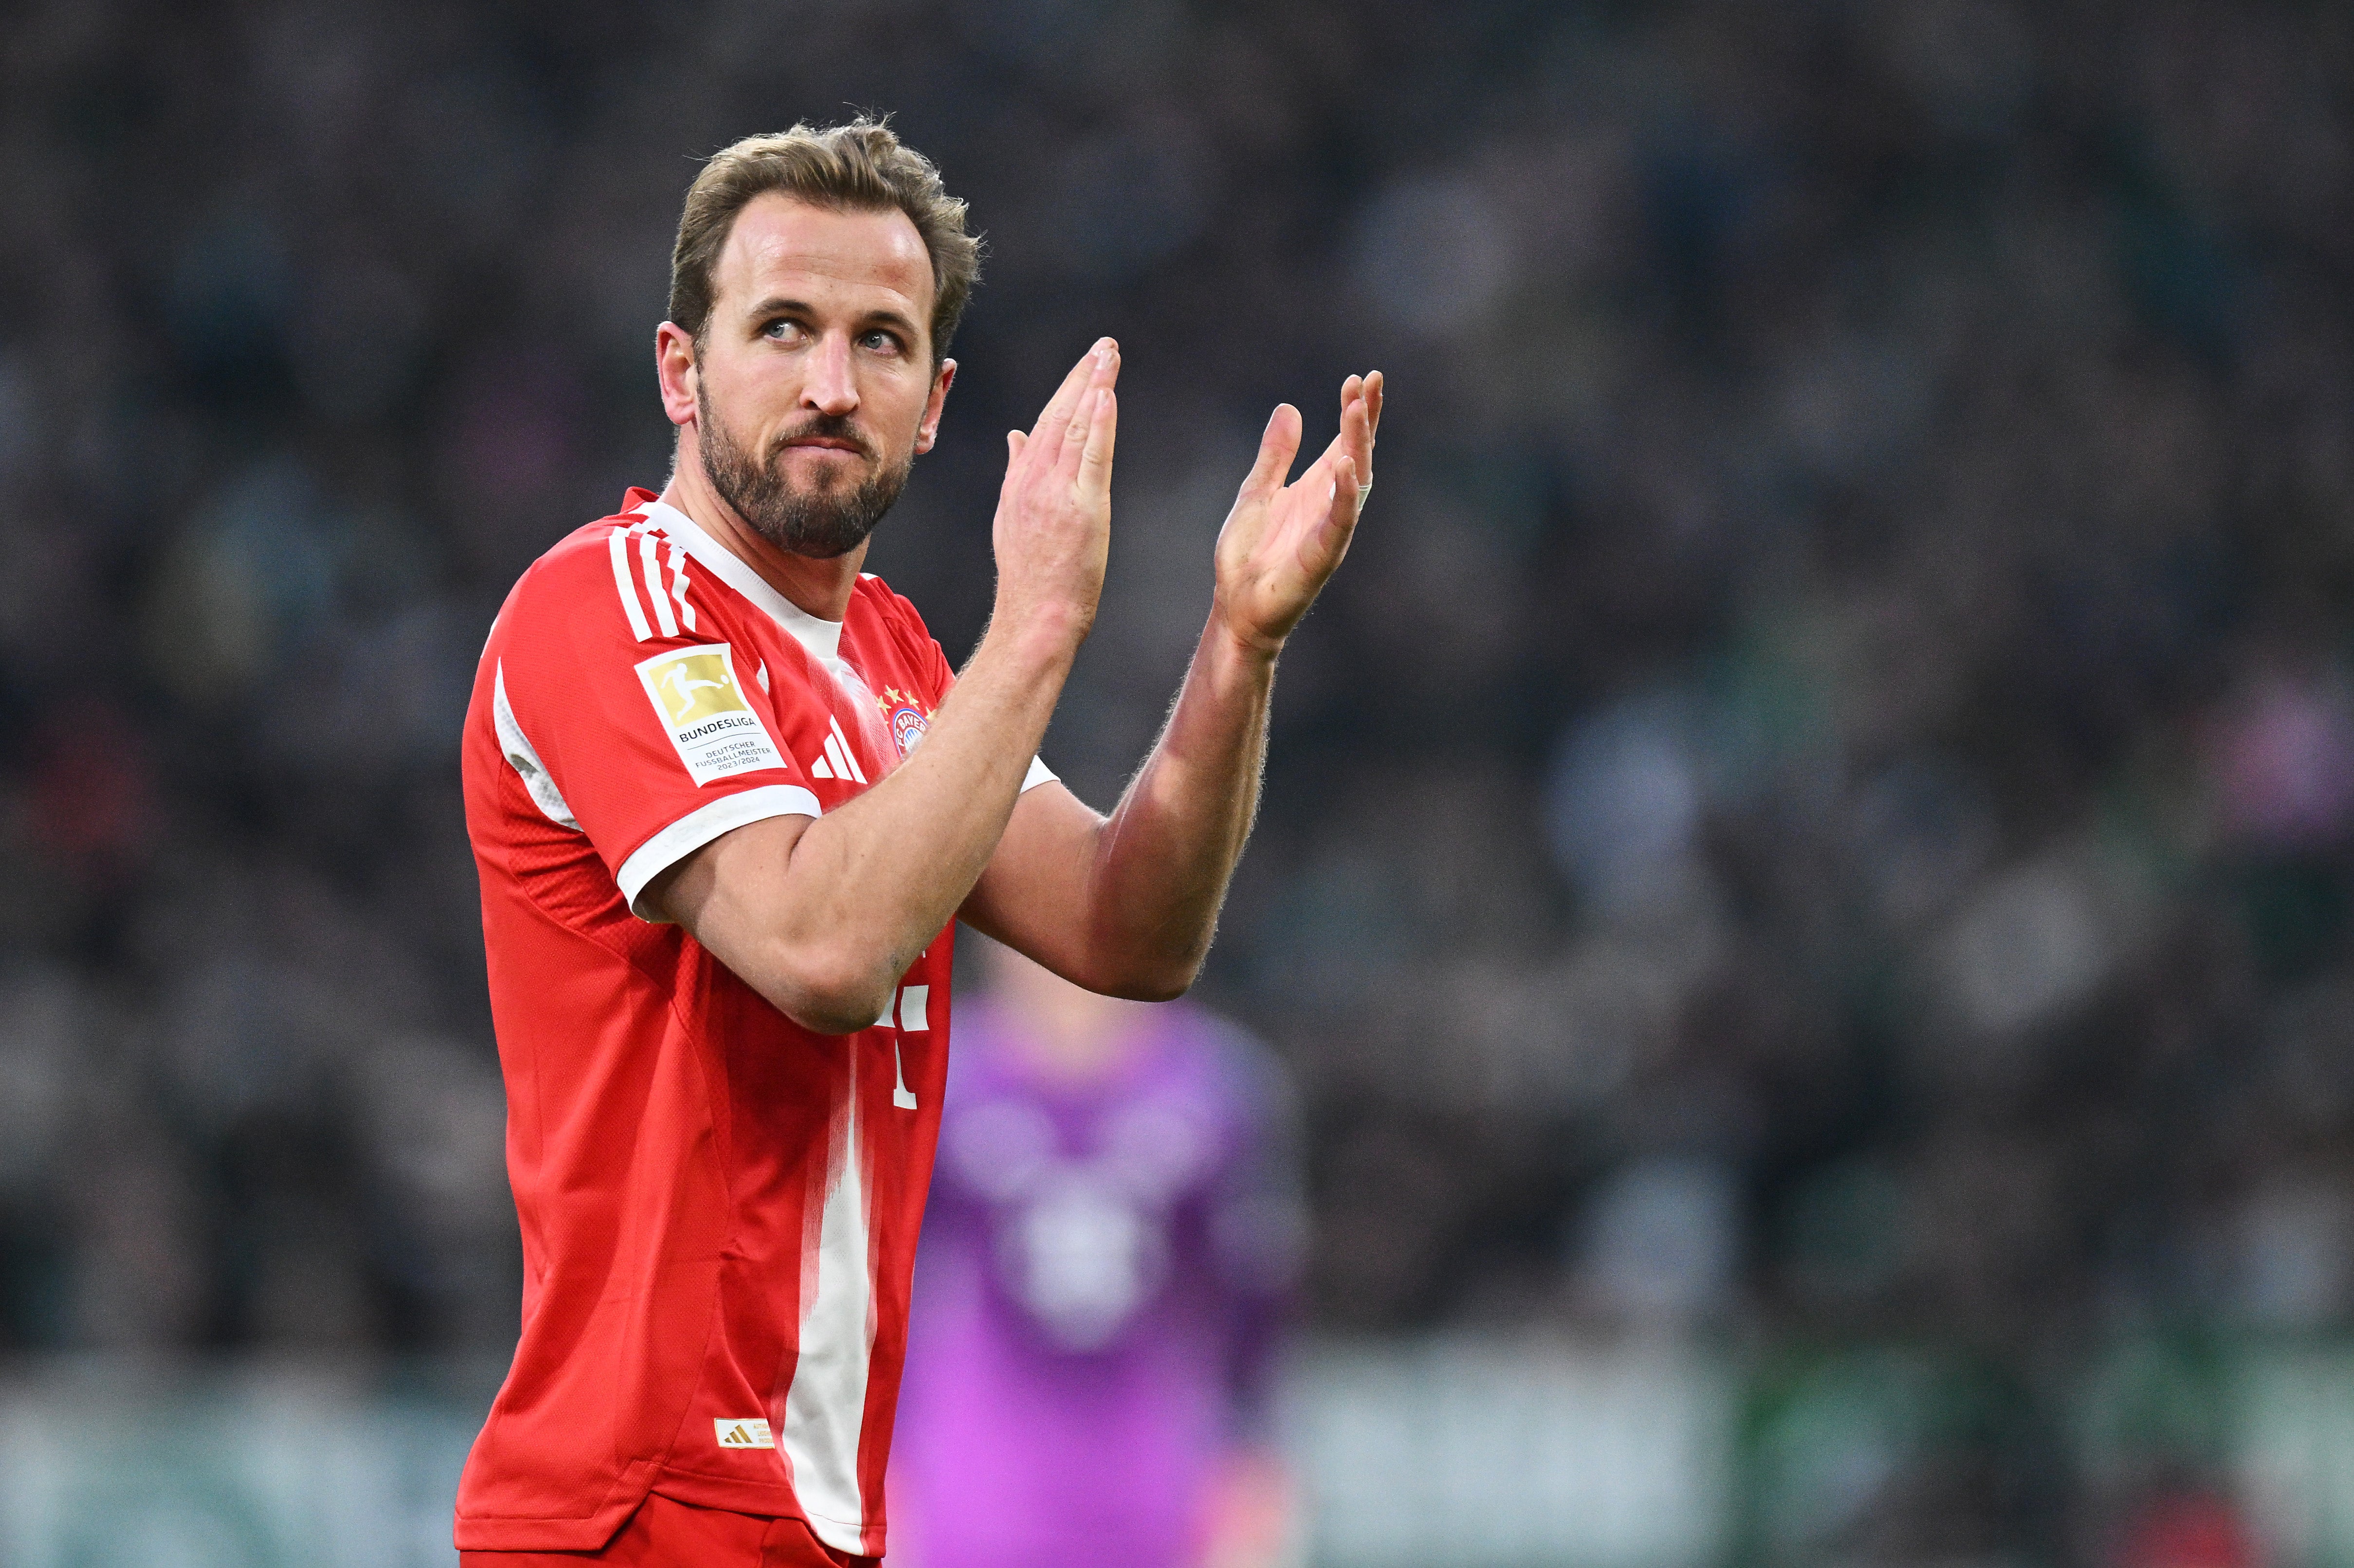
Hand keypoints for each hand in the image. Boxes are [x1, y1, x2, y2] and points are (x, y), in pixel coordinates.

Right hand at [991, 338, 1120, 650]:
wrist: (1034, 618)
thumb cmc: (1030, 577)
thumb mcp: (1011, 518)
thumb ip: (1016, 472)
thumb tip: (1017, 435)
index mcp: (1020, 482)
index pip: (1045, 423)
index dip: (1066, 390)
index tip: (1085, 364)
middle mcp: (1034, 481)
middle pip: (1059, 416)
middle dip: (1081, 376)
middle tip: (1104, 346)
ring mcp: (1056, 494)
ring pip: (1075, 428)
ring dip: (1094, 386)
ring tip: (1109, 356)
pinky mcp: (1081, 509)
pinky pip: (1090, 457)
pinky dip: (1098, 423)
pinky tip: (1105, 394)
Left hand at [1213, 372, 1381, 654]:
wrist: (1235, 606)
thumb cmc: (1247, 556)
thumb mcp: (1257, 491)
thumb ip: (1275, 455)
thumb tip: (1290, 408)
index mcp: (1316, 489)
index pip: (1345, 442)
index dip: (1356, 412)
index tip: (1361, 378)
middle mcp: (1331, 505)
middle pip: (1357, 453)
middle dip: (1364, 419)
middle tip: (1367, 382)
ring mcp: (1330, 529)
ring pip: (1356, 480)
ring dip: (1358, 444)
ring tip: (1357, 408)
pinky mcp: (1322, 555)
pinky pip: (1340, 520)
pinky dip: (1345, 493)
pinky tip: (1344, 463)